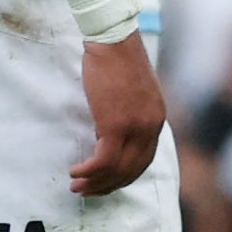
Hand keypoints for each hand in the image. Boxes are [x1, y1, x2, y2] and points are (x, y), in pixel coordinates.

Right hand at [72, 34, 167, 196]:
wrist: (113, 41)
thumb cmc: (116, 58)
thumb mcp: (130, 90)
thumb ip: (127, 112)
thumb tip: (107, 129)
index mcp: (156, 119)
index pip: (144, 159)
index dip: (124, 175)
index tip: (105, 181)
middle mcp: (151, 128)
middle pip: (132, 169)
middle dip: (109, 185)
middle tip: (88, 191)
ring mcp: (135, 128)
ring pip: (118, 169)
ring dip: (96, 182)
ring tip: (77, 186)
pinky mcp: (116, 125)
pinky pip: (104, 160)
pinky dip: (89, 170)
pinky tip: (76, 171)